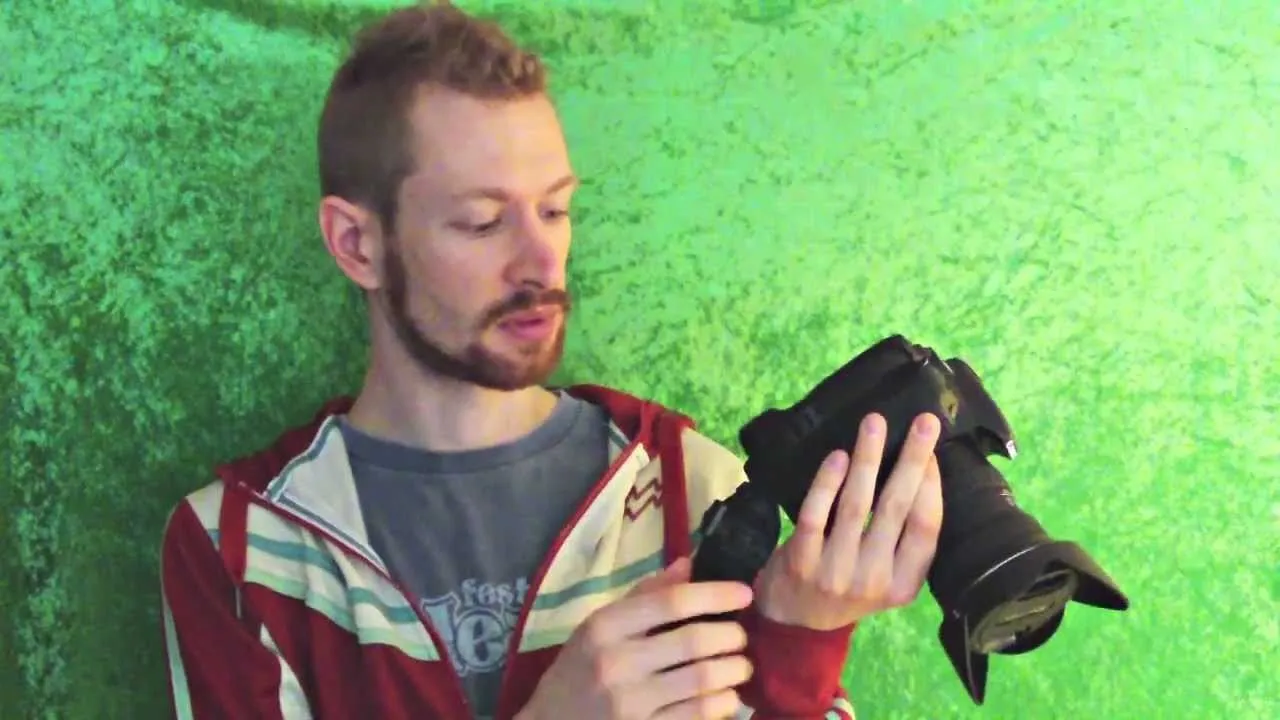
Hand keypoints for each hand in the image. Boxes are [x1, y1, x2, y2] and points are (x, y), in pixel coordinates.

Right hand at [518, 557, 754, 719]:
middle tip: (741, 637)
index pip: (671, 602)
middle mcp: (616, 662)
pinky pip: (697, 715)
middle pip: (693, 640)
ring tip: (740, 666)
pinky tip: (727, 696)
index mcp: (604, 626)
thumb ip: (643, 596)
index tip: (744, 593)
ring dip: (734, 670)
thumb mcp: (599, 627)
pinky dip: (722, 703)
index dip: (715, 595)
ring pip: (703, 680)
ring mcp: (629, 703)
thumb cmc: (579, 669)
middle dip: (731, 636)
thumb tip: (687, 565)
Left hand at [753, 411, 943, 629]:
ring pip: (856, 506)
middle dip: (911, 460)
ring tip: (874, 424)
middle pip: (896, 510)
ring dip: (867, 460)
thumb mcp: (886, 578)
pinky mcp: (801, 560)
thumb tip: (920, 470)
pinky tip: (838, 456)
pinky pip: (816, 513)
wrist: (793, 620)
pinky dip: (827, 482)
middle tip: (924, 422)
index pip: (926, 530)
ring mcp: (835, 572)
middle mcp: (873, 580)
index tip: (934, 453)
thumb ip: (901, 540)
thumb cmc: (847, 584)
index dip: (931, 489)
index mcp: (903, 585)